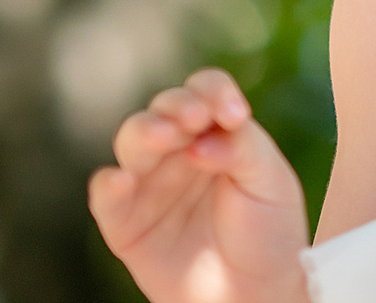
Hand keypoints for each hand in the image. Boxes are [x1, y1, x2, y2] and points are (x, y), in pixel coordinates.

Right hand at [90, 68, 310, 302]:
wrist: (257, 293)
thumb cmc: (269, 231)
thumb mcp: (269, 181)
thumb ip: (241, 148)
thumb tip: (201, 139)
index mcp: (217, 132)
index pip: (205, 91)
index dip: (213, 92)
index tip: (233, 115)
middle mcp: (179, 151)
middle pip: (164, 108)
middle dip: (176, 107)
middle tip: (194, 120)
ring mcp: (151, 185)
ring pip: (133, 140)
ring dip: (145, 132)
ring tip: (165, 137)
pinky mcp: (126, 223)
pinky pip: (106, 195)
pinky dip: (108, 184)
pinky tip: (122, 180)